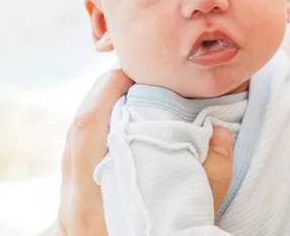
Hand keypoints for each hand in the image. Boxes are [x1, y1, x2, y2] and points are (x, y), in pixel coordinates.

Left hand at [43, 69, 234, 234]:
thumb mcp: (187, 225)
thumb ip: (209, 180)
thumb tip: (219, 133)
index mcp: (92, 201)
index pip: (88, 126)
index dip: (106, 89)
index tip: (133, 69)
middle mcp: (73, 202)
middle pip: (77, 129)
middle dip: (103, 94)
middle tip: (135, 76)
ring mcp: (70, 208)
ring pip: (75, 145)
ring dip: (100, 115)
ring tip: (130, 99)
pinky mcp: (76, 212)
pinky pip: (80, 161)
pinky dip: (99, 137)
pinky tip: (124, 136)